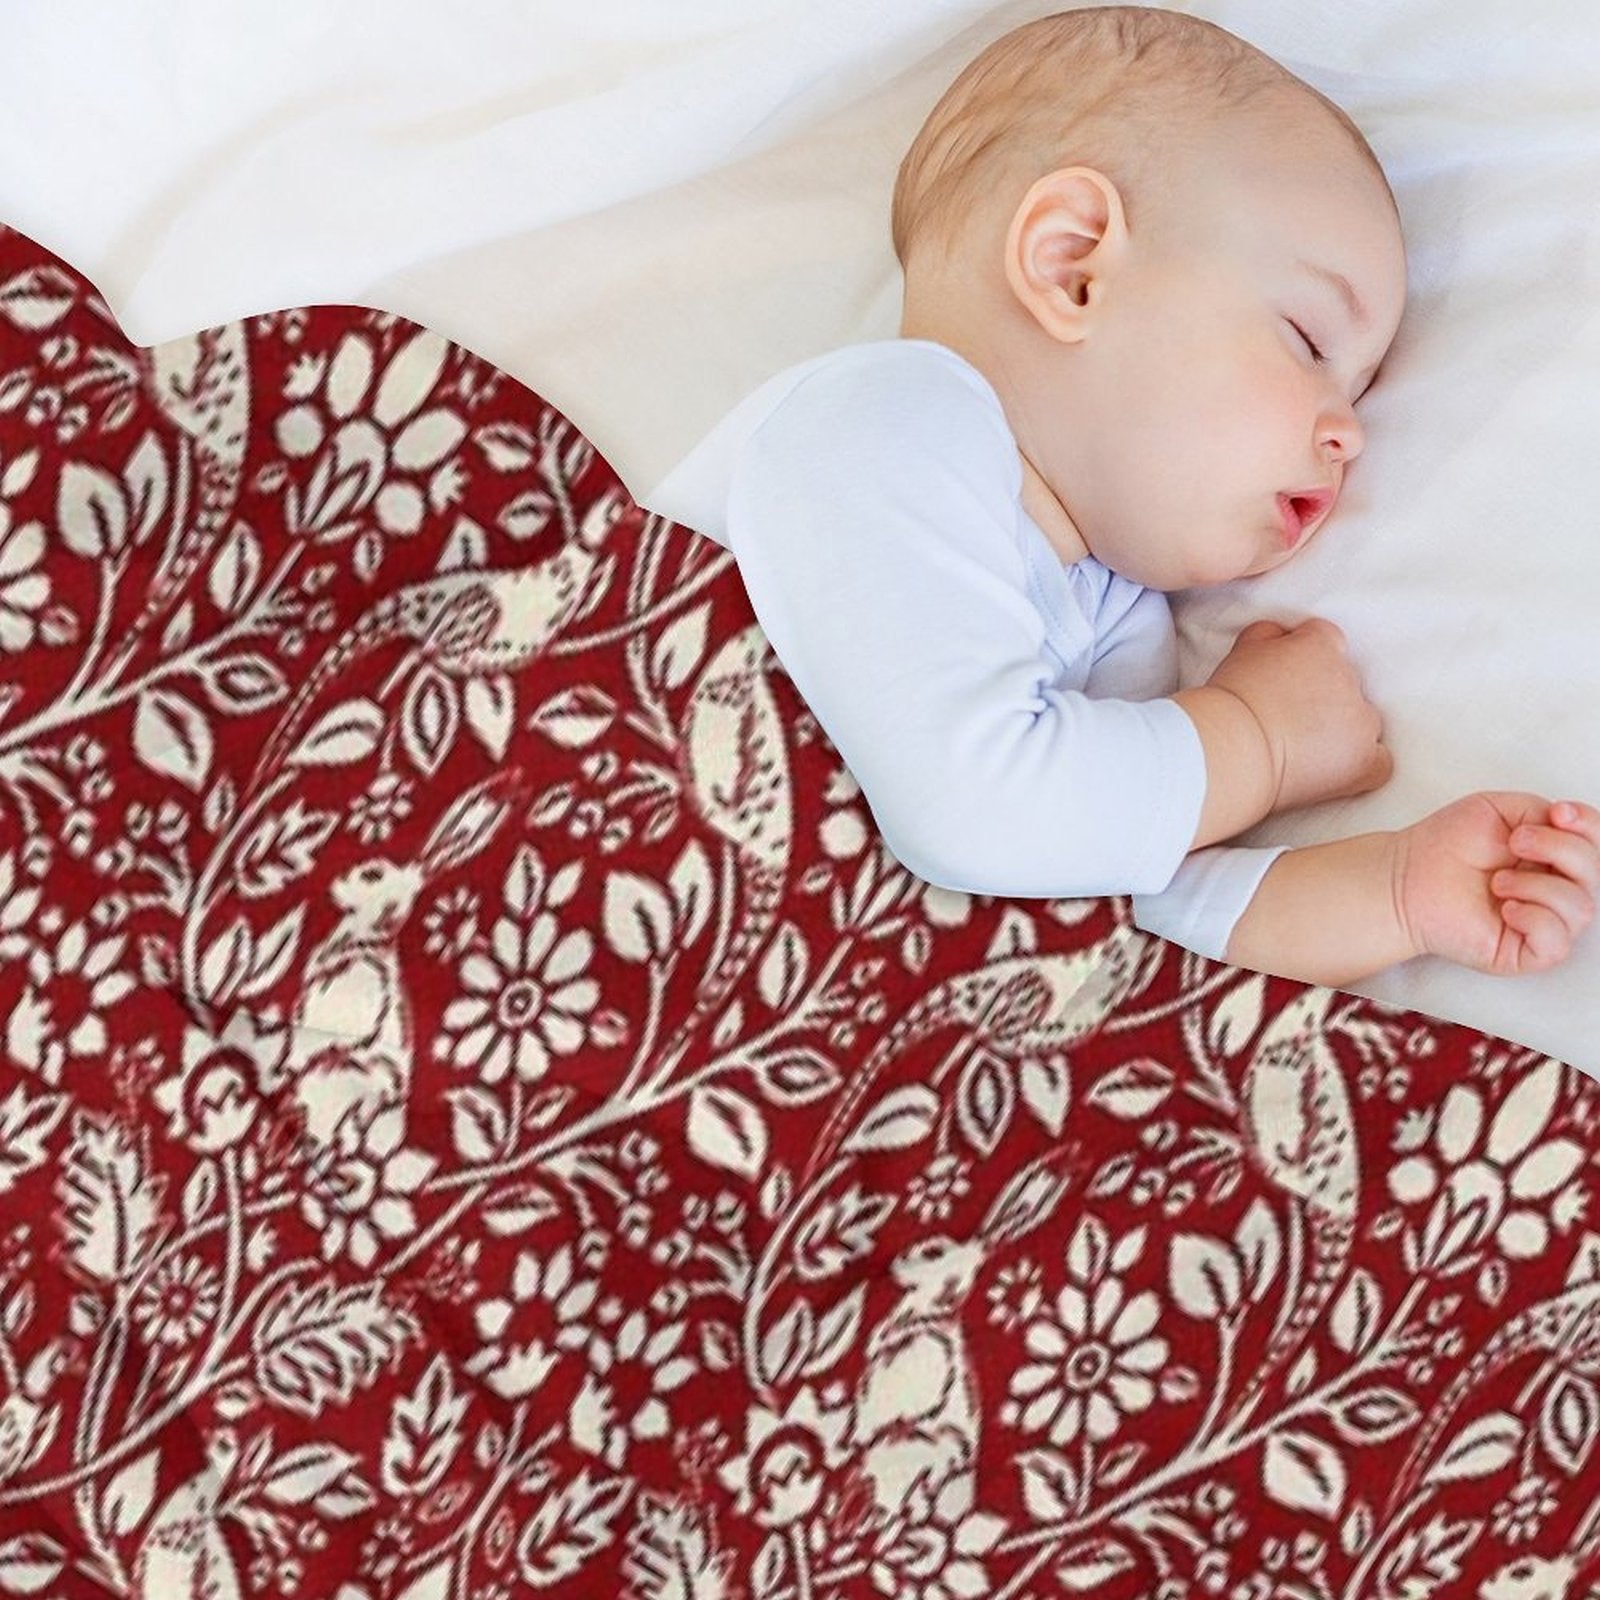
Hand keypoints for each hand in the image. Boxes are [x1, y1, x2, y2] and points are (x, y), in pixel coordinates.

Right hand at [1204, 618, 1390, 813]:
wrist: (1232, 748)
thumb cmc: (1230, 701)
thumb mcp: (1243, 649)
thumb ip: (1270, 635)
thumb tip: (1282, 636)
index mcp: (1322, 645)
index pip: (1326, 641)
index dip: (1304, 660)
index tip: (1285, 679)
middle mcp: (1349, 678)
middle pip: (1346, 682)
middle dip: (1323, 697)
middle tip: (1287, 717)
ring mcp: (1361, 721)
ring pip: (1363, 720)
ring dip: (1342, 730)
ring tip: (1304, 748)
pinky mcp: (1364, 761)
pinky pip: (1379, 761)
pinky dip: (1363, 764)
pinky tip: (1337, 770)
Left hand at [1395, 794, 1599, 974]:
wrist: (1405, 877)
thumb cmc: (1445, 846)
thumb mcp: (1499, 810)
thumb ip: (1542, 811)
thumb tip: (1569, 824)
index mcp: (1554, 857)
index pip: (1597, 845)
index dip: (1589, 826)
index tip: (1558, 813)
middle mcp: (1555, 890)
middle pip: (1596, 873)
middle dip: (1560, 849)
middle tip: (1515, 842)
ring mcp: (1544, 923)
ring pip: (1582, 908)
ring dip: (1537, 886)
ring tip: (1497, 881)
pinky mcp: (1525, 952)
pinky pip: (1557, 943)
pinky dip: (1535, 919)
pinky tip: (1505, 908)